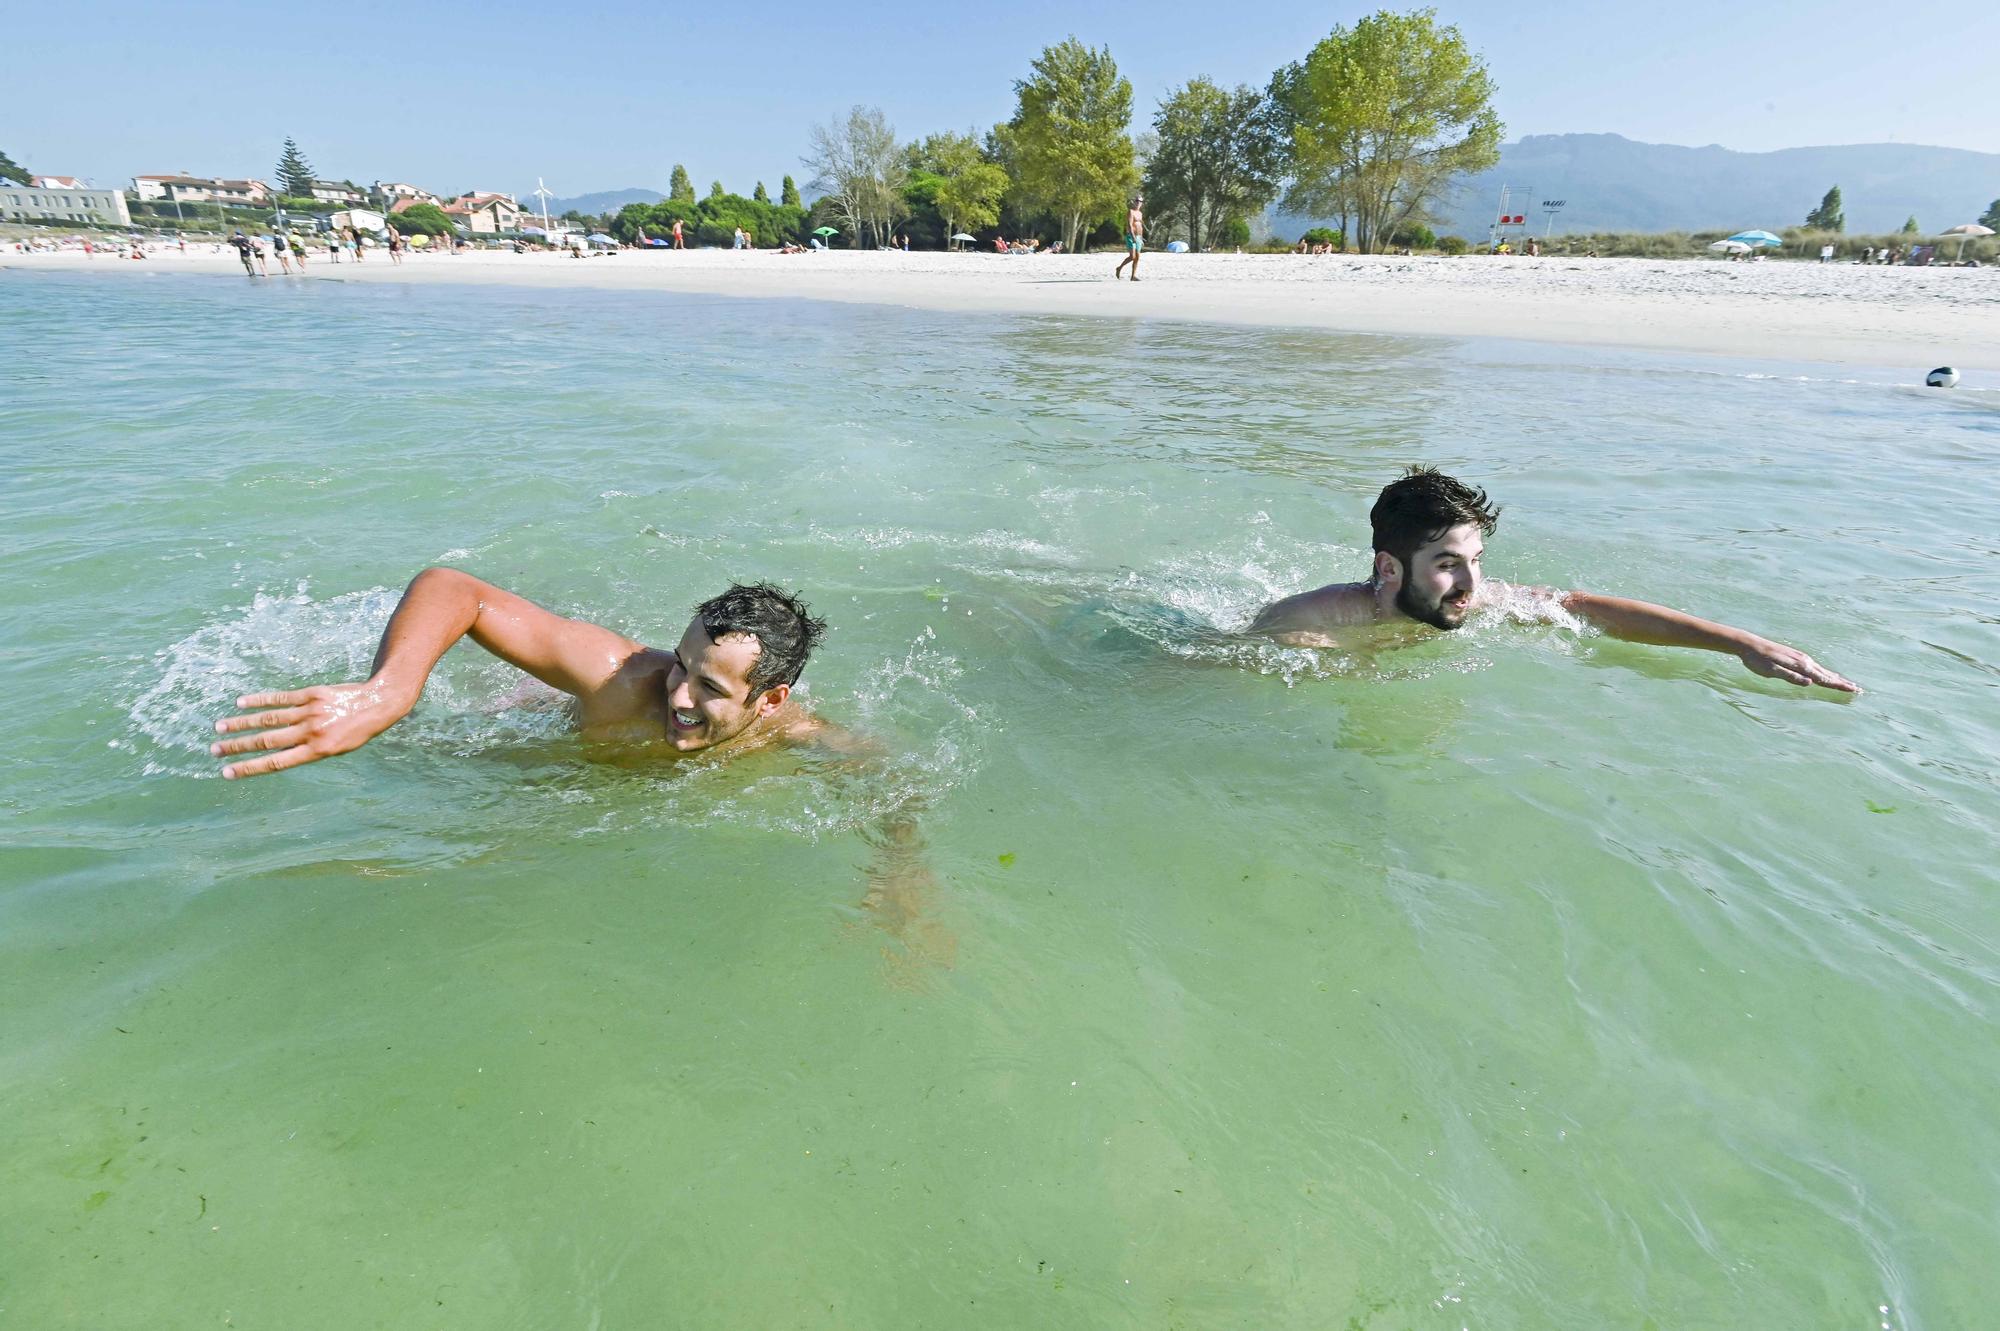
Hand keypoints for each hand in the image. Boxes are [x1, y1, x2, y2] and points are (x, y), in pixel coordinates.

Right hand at [210, 681, 411, 778]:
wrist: (378, 703)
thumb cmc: (356, 731)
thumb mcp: (336, 749)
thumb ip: (307, 751)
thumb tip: (276, 754)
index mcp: (317, 751)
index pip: (276, 763)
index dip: (249, 768)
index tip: (227, 773)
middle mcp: (311, 732)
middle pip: (266, 741)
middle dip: (238, 747)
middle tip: (214, 751)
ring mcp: (310, 712)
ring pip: (268, 719)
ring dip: (241, 724)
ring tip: (220, 727)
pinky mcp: (310, 694)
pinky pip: (280, 698)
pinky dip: (259, 700)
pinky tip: (240, 703)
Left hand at [1738, 639, 1859, 692]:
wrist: (1749, 644)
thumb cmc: (1758, 660)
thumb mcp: (1771, 671)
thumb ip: (1791, 677)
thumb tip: (1809, 683)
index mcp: (1800, 665)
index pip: (1823, 678)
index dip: (1837, 685)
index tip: (1852, 689)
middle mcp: (1804, 660)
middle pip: (1826, 674)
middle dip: (1841, 682)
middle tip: (1857, 689)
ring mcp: (1801, 657)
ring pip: (1822, 670)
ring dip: (1835, 677)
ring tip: (1846, 682)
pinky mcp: (1796, 657)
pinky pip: (1815, 667)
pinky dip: (1824, 672)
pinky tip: (1825, 674)